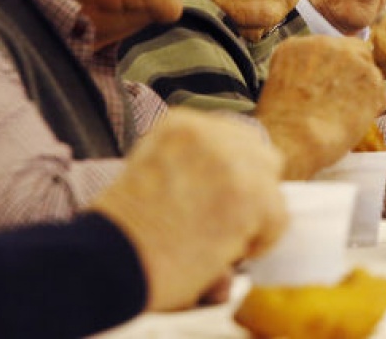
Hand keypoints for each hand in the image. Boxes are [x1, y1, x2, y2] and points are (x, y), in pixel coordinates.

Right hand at [90, 109, 287, 311]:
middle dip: (249, 190)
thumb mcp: (152, 170)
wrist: (107, 262)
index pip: (236, 140)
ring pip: (271, 188)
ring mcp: (232, 163)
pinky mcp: (249, 197)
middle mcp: (210, 133)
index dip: (232, 175)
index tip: (212, 200)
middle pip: (261, 156)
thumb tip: (234, 190)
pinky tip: (225, 253)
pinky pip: (278, 218)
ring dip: (252, 218)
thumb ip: (193, 165)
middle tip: (221, 223)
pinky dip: (259, 242)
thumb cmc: (123, 231)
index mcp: (182, 123)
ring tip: (217, 241)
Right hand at [254, 36, 385, 179]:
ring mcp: (351, 60)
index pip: (330, 49)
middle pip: (355, 52)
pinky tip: (352, 124)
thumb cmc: (281, 126)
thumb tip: (326, 82)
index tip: (329, 89)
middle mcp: (326, 45)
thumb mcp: (281, 86)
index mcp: (298, 46)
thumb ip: (305, 74)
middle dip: (353, 75)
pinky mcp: (372, 80)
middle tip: (344, 101)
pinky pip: (379, 94)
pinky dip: (371, 111)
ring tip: (344, 117)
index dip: (334, 70)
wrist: (290, 140)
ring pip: (370, 73)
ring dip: (363, 94)